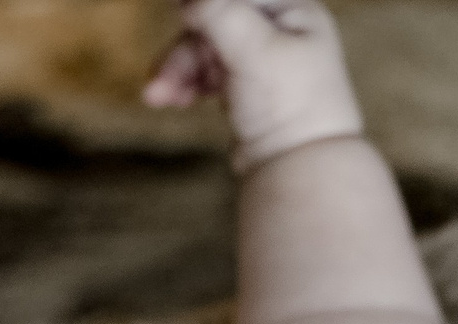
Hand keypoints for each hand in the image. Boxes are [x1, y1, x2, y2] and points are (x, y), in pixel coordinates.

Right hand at [143, 0, 363, 172]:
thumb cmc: (289, 108)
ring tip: (158, 97)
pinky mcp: (245, 89)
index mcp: (294, 11)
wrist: (299, 173)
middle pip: (215, 21)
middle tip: (161, 77)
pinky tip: (169, 100)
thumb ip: (218, 11)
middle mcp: (281, 32)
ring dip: (178, 70)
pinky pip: (206, 74)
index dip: (204, 5)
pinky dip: (186, 84)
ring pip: (205, 49)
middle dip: (185, 49)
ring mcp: (262, 62)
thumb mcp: (254, 48)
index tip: (179, 13)